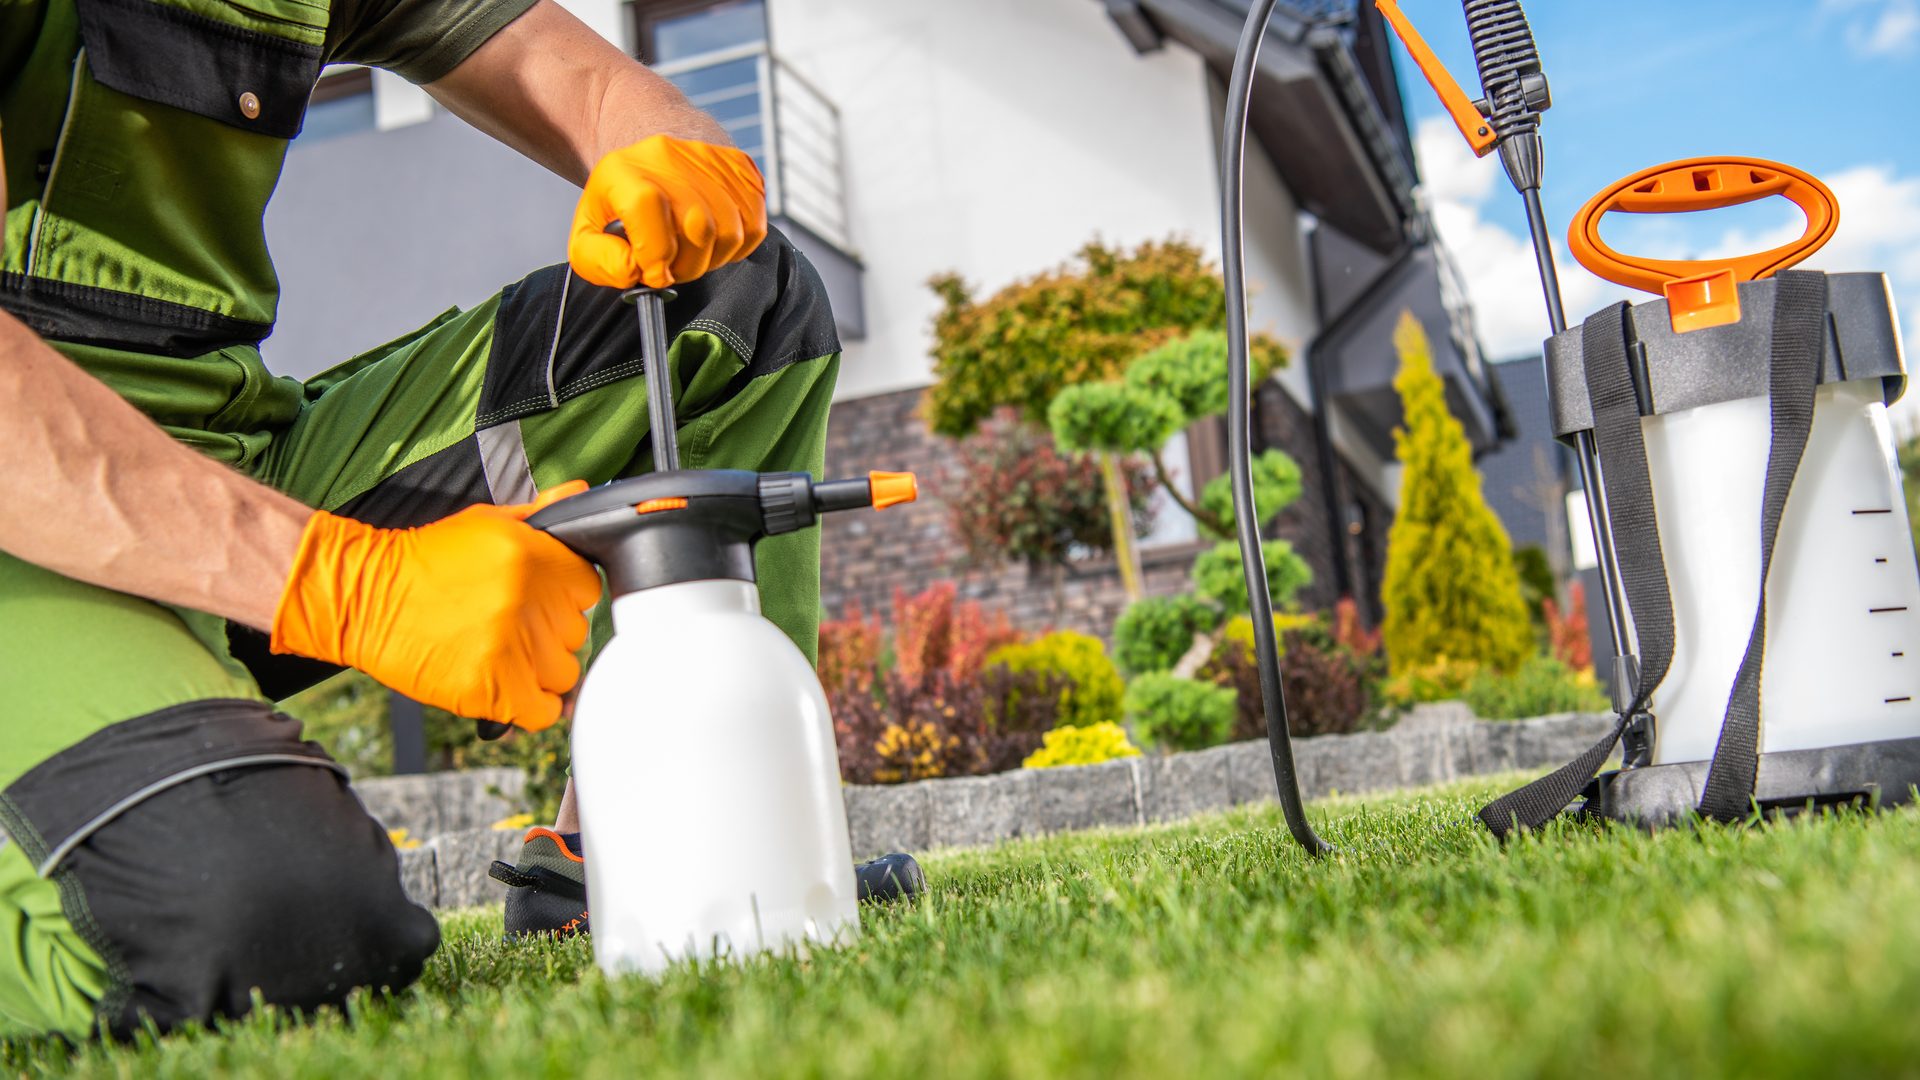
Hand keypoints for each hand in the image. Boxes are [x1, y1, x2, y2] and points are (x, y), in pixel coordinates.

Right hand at [271, 482, 602, 730]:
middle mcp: (530, 603)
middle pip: (576, 633)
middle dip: (550, 632)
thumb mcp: (486, 521)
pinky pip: (543, 711)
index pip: (588, 590)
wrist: (364, 596)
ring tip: (505, 655)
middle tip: (511, 625)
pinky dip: (530, 705)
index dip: (565, 598)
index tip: (541, 601)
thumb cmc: (427, 558)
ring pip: (564, 673)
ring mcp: (513, 649)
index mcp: (536, 558)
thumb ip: (542, 514)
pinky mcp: (491, 689)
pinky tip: (508, 687)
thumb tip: (582, 494)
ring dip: (540, 670)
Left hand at [568, 134, 767, 288]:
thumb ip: (596, 259)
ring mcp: (711, 159)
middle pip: (698, 228)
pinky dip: (737, 245)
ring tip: (692, 251)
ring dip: (713, 258)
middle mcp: (671, 157)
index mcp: (625, 170)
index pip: (647, 207)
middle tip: (673, 266)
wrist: (648, 135)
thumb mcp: (587, 226)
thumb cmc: (622, 195)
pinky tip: (714, 238)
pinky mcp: (741, 165)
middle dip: (687, 266)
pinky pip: (755, 225)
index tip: (655, 274)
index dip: (655, 254)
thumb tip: (635, 273)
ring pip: (731, 232)